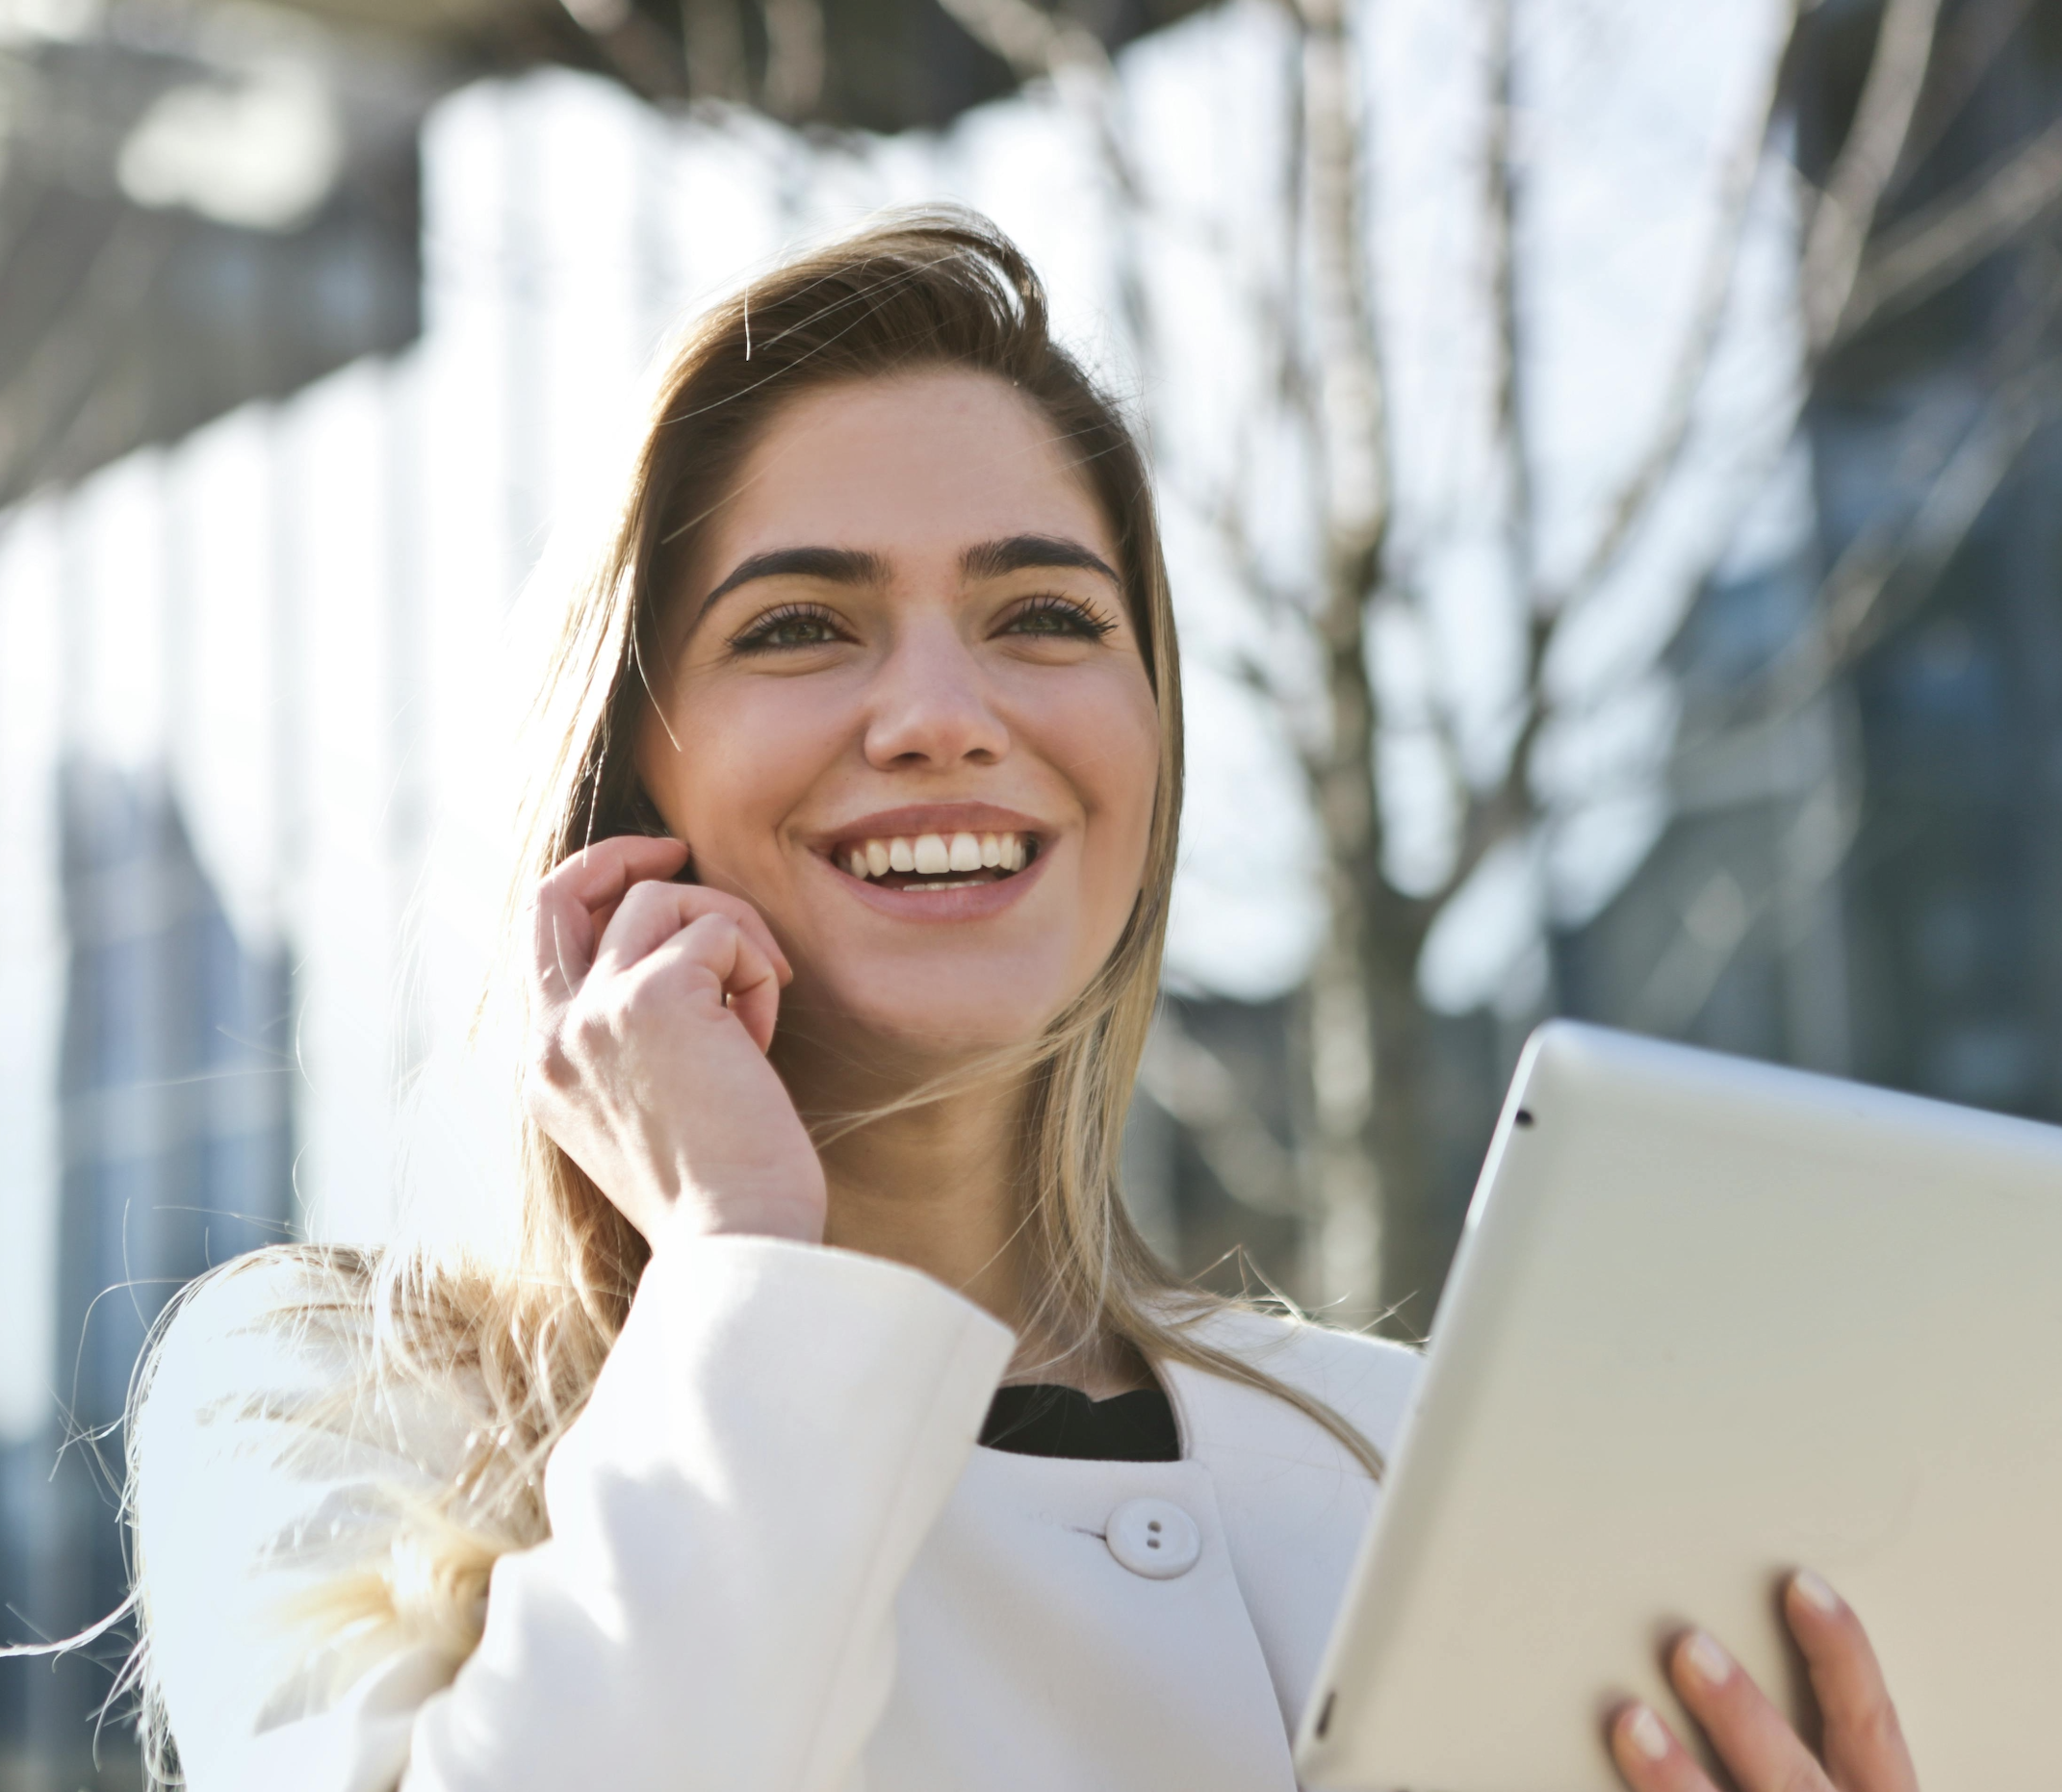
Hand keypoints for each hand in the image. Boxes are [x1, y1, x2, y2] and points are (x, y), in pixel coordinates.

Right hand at [524, 834, 826, 1247]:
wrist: (737, 1241)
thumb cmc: (720, 1191)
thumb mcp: (647, 1109)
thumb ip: (632, 1039)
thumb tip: (679, 958)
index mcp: (545, 1069)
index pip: (542, 941)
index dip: (594, 891)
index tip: (654, 878)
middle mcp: (552, 1037)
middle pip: (558, 892)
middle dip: (621, 855)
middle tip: (680, 850)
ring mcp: (594, 1013)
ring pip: (663, 901)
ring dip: (731, 936)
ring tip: (757, 1008)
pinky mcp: (653, 998)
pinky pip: (720, 930)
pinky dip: (757, 969)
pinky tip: (763, 1038)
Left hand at [1609, 1571, 1916, 1791]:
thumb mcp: (1836, 1787)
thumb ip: (1798, 1741)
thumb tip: (1708, 1643)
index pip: (1869, 1726)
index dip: (1841, 1655)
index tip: (1800, 1587)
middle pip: (1793, 1778)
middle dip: (1743, 1716)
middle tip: (1688, 1647)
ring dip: (1678, 1779)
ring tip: (1629, 1720)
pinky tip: (1592, 1786)